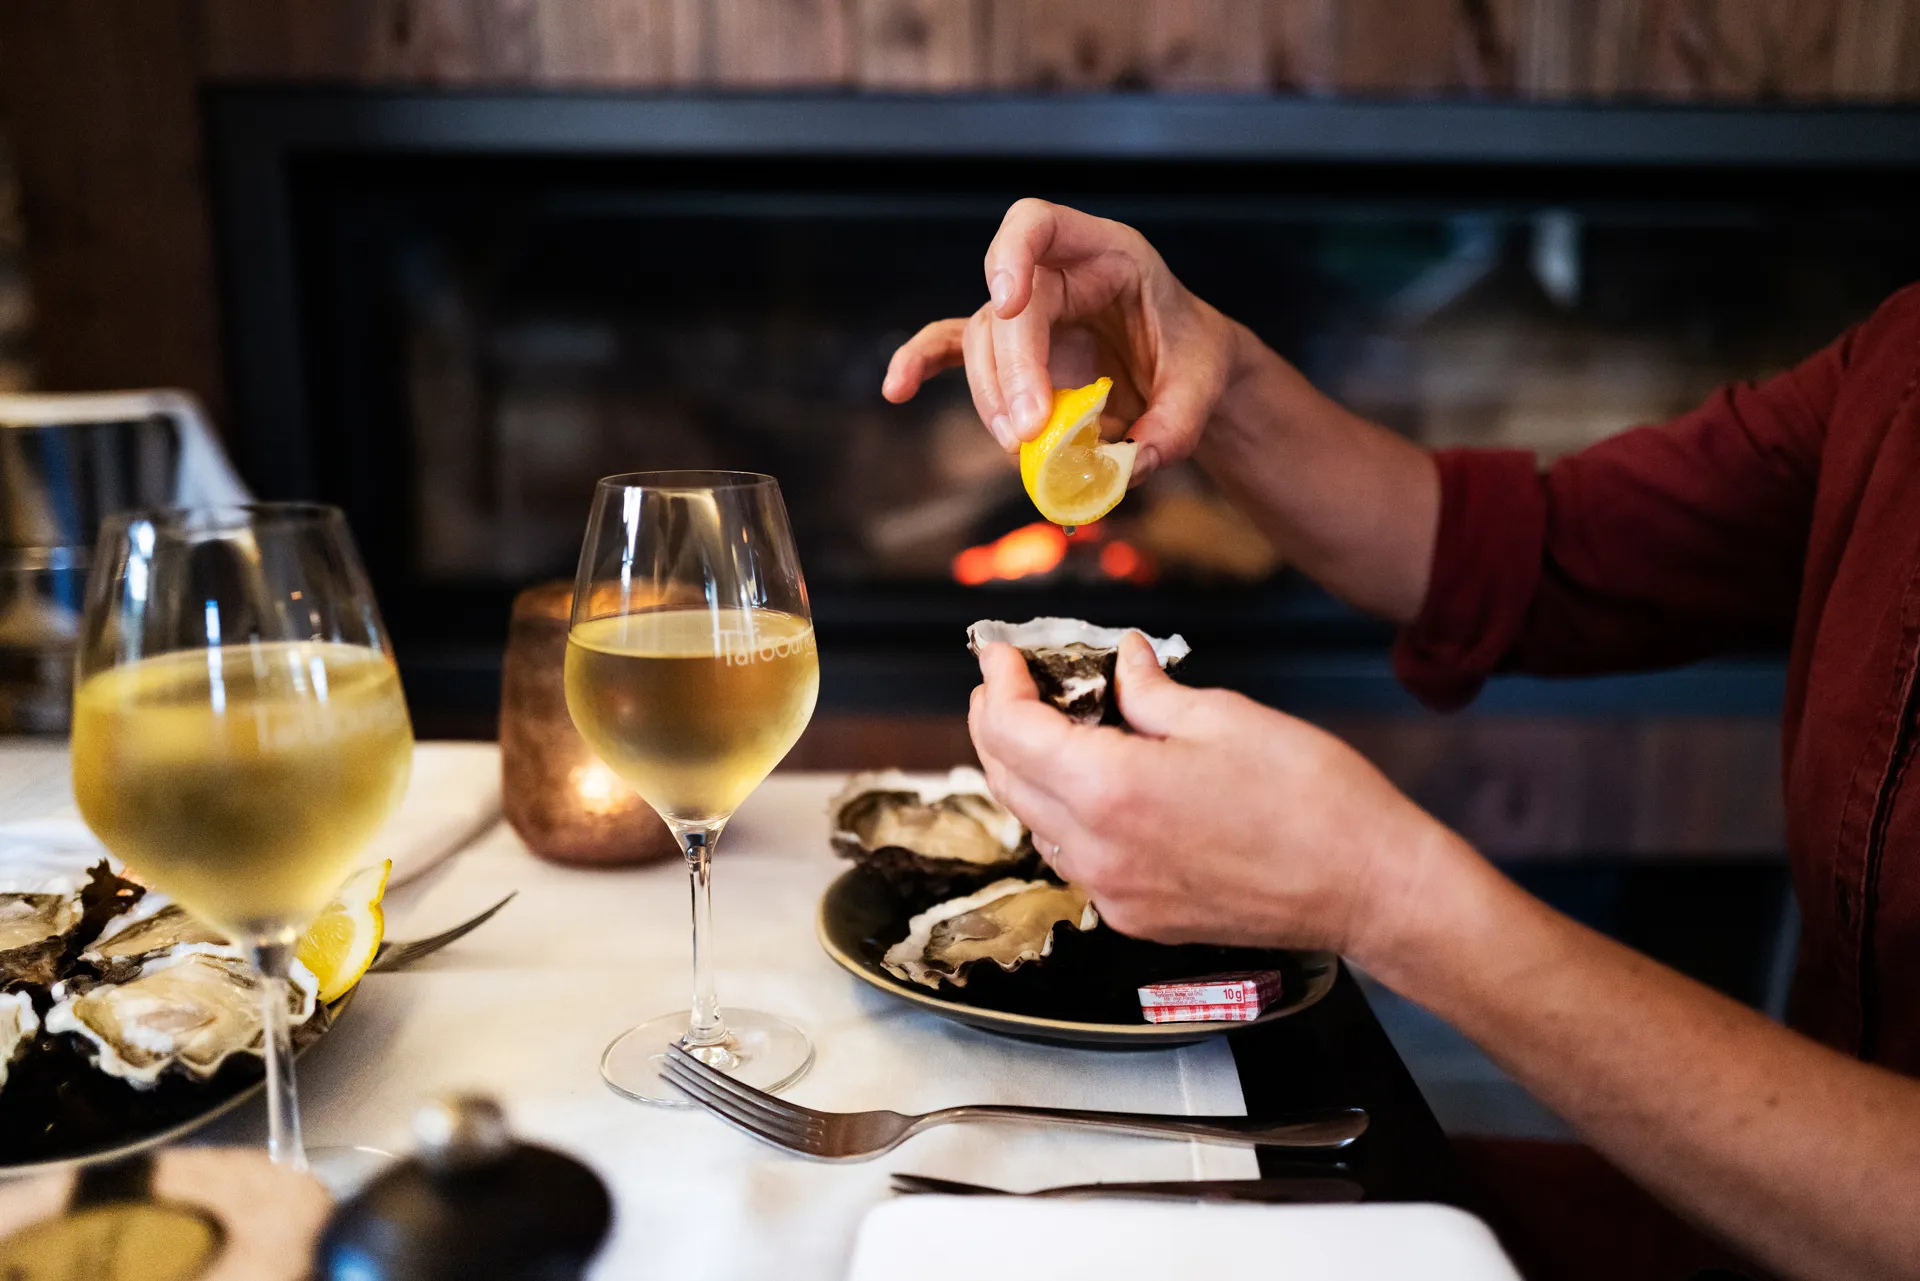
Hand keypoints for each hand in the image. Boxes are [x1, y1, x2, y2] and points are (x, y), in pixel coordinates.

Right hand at [881, 198, 1246, 480]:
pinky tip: (897, 389)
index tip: (1008, 303)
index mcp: (1108, 254)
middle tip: (1029, 433)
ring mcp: (1028, 310)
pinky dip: (922, 364)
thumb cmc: (1193, 360)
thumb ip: (1173, 428)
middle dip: (1012, 372)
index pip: (1039, 225)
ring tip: (1018, 445)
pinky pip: (952, 348)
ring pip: (983, 342)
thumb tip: (1128, 467)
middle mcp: (1058, 274)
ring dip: (991, 396)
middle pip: (1008, 309)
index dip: (1013, 254)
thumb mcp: (1203, 389)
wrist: (1184, 371)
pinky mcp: (1011, 348)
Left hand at [967, 633, 1475, 960]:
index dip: (997, 683)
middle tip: (1008, 681)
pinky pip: (1075, 859)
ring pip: (1036, 822)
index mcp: (1110, 789)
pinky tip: (1089, 783)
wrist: (1370, 889)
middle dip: (997, 722)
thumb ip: (1149, 691)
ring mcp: (1114, 893)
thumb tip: (1120, 662)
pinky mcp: (1138, 918)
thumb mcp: (1225, 717)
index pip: (1012, 730)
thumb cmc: (1313, 799)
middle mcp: (1098, 851)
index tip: (997, 652)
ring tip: (1048, 724)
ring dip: (1027, 771)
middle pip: (1007, 778)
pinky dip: (1064, 814)